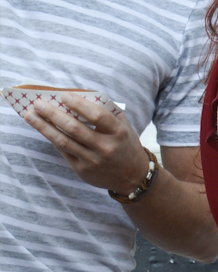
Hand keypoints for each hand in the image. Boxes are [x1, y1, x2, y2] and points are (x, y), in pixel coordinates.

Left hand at [22, 94, 150, 193]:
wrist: (133, 176)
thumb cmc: (125, 143)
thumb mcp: (123, 126)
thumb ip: (106, 112)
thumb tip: (78, 97)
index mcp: (119, 132)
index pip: (97, 116)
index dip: (79, 105)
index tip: (64, 96)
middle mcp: (106, 147)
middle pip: (74, 128)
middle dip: (53, 114)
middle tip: (38, 103)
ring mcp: (93, 160)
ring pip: (63, 141)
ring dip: (44, 127)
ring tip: (30, 115)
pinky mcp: (82, 169)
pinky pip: (64, 150)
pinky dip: (52, 138)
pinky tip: (43, 128)